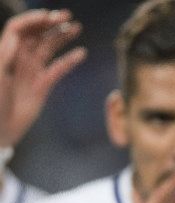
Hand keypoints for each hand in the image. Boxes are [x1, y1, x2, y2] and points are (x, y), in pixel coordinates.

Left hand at [0, 9, 85, 147]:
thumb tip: (18, 36)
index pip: (19, 29)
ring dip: (61, 37)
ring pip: (49, 48)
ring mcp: (32, 71)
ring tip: (76, 28)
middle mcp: (19, 58)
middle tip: (67, 16)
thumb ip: (6, 56)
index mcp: (6, 53)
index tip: (48, 16)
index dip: (33, 20)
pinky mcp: (43, 85)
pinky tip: (81, 53)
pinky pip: (58, 69)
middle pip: (36, 35)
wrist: (0, 128)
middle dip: (51, 23)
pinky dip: (69, 61)